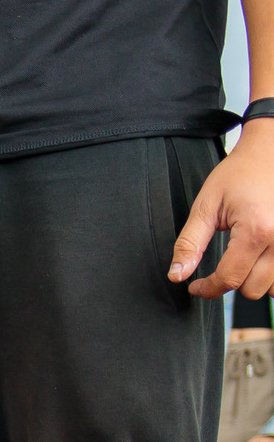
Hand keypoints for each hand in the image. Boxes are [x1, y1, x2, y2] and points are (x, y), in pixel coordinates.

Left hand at [172, 122, 273, 295]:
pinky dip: (271, 276)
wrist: (269, 152)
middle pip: (252, 289)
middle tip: (221, 266)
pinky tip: (259, 262)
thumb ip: (189, 243)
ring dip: (254, 281)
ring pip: (272, 288)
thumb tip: (176, 276)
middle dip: (231, 283)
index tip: (195, 286)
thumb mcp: (206, 206)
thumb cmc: (238, 174)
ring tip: (243, 260)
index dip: (207, 289)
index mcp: (257, 230)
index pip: (229, 279)